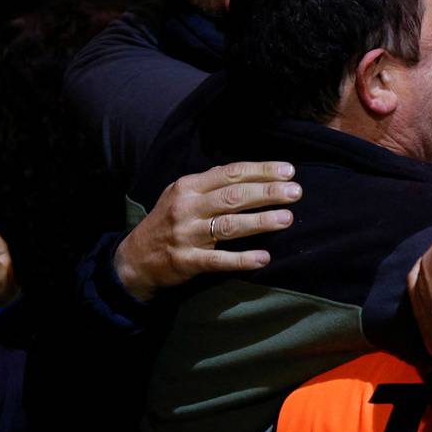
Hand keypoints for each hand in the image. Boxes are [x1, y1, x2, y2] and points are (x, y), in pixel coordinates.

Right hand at [112, 162, 301, 301]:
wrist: (135, 258)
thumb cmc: (167, 221)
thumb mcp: (181, 194)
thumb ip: (211, 183)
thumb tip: (250, 172)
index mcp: (188, 187)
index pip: (230, 174)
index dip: (261, 171)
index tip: (288, 171)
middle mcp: (187, 207)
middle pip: (233, 197)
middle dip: (267, 193)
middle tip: (296, 192)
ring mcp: (186, 235)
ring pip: (229, 226)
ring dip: (260, 222)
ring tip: (287, 218)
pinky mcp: (187, 260)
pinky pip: (218, 260)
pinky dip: (242, 259)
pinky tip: (263, 258)